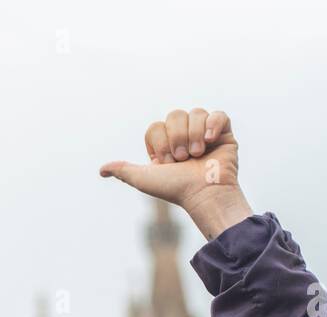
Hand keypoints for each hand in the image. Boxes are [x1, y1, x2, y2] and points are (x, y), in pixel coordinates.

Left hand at [100, 108, 251, 239]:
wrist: (204, 194)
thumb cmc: (175, 189)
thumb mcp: (144, 179)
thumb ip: (123, 171)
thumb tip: (102, 170)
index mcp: (166, 146)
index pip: (156, 126)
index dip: (160, 142)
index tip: (167, 163)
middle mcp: (185, 137)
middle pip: (175, 115)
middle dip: (177, 137)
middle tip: (182, 159)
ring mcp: (205, 134)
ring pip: (195, 113)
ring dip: (194, 135)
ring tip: (197, 154)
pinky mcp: (224, 134)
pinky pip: (218, 115)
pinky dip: (213, 124)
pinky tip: (210, 140)